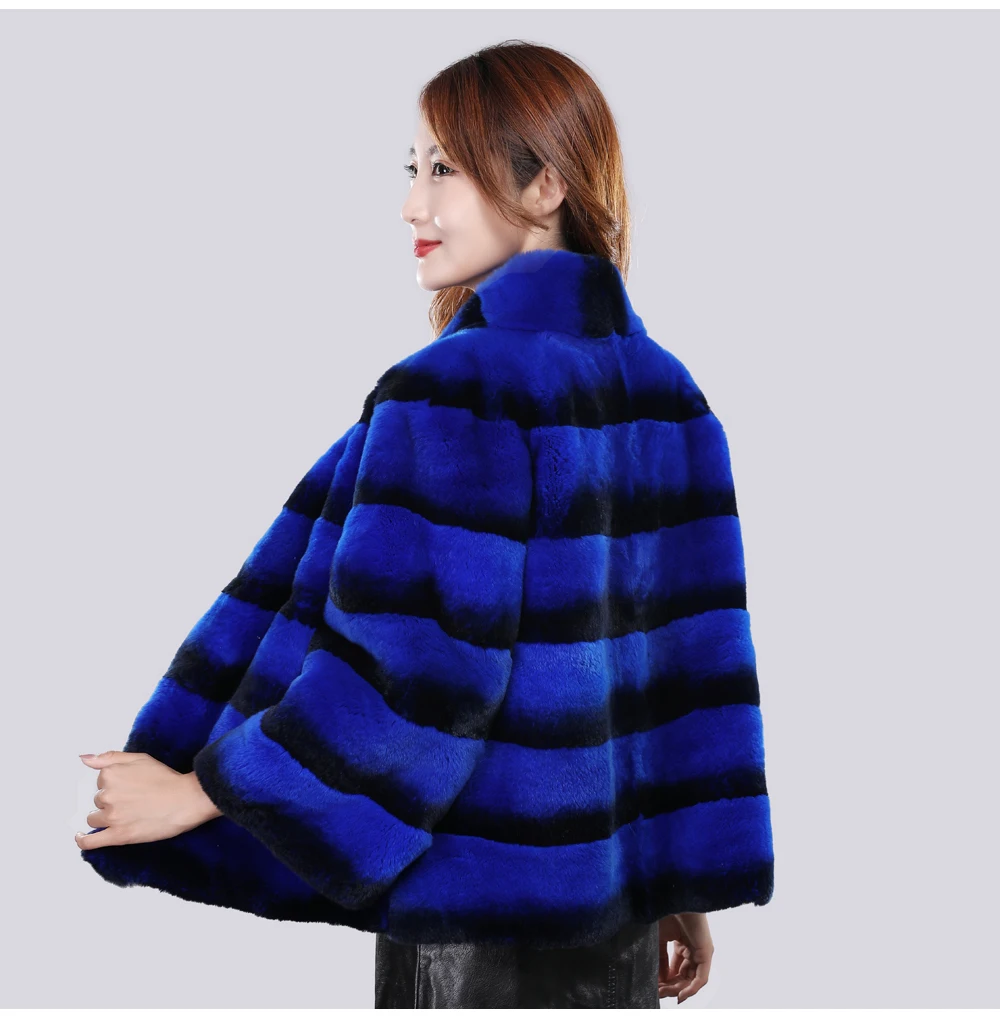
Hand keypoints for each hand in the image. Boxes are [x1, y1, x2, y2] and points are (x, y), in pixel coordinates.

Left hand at [75, 750, 220, 848]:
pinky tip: (81, 837)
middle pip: (98, 800)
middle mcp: (107, 795)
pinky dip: (83, 841)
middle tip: (133, 801)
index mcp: (111, 775)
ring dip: (105, 817)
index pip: (101, 782)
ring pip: (94, 818)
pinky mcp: (118, 835)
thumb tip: (84, 759)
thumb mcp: (140, 758)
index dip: (115, 785)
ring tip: (124, 816)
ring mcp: (112, 816)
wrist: (187, 799)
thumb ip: (110, 757)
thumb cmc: (167, 779)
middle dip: (112, 801)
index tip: (129, 787)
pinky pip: (90, 842)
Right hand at [658, 912, 713, 1002]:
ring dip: (677, 989)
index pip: (676, 969)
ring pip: (691, 980)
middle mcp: (693, 949)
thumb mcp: (659, 939)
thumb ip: (660, 959)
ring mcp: (701, 951)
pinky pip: (701, 978)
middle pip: (684, 977)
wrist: (672, 896)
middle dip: (670, 986)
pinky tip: (679, 994)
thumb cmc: (665, 910)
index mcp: (682, 944)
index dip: (664, 980)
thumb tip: (660, 980)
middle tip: (657, 992)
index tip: (652, 987)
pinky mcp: (706, 952)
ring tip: (662, 992)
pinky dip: (691, 989)